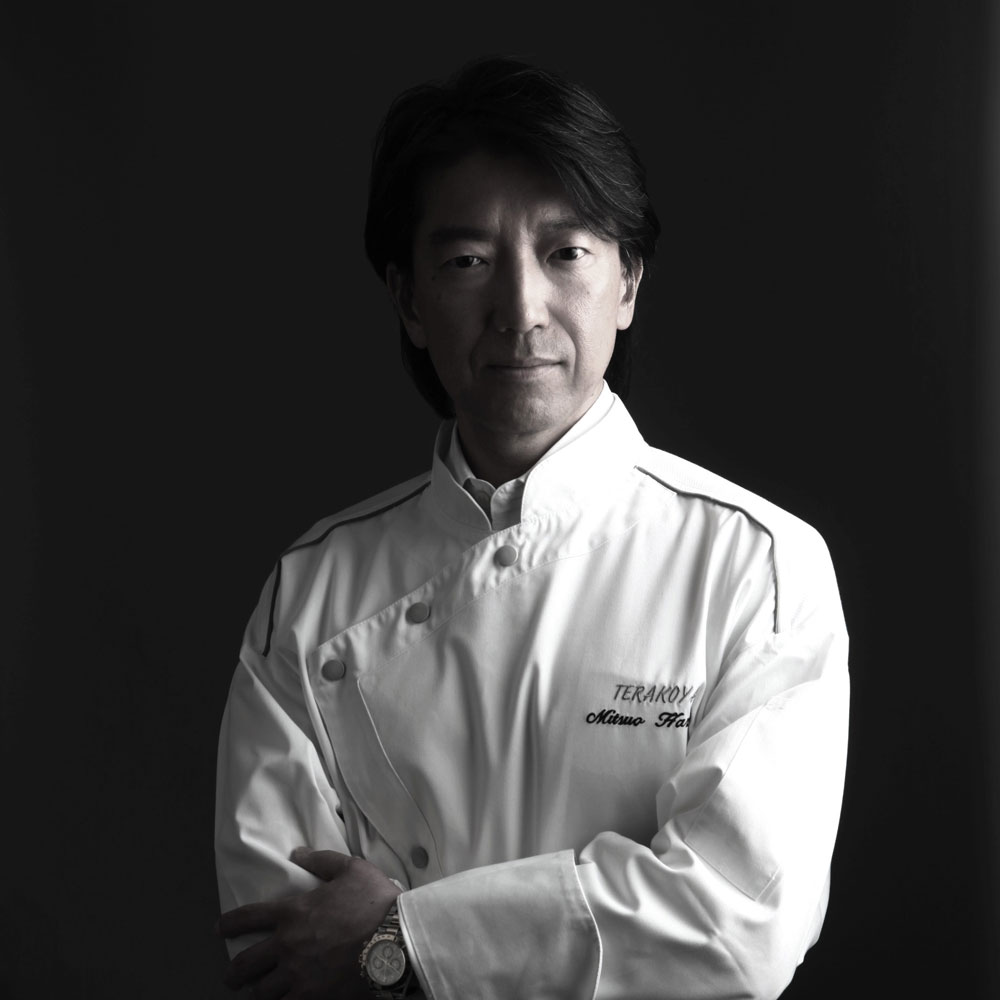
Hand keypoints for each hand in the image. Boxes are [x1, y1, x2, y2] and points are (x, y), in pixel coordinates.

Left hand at [218, 847, 401, 999]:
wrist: (396, 937)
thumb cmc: (375, 900)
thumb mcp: (351, 868)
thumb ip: (321, 860)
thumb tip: (298, 853)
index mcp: (293, 912)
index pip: (248, 917)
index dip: (228, 924)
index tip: (220, 930)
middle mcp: (288, 945)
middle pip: (245, 964)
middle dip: (233, 973)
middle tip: (231, 977)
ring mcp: (298, 974)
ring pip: (261, 992)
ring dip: (255, 993)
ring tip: (255, 994)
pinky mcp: (313, 997)